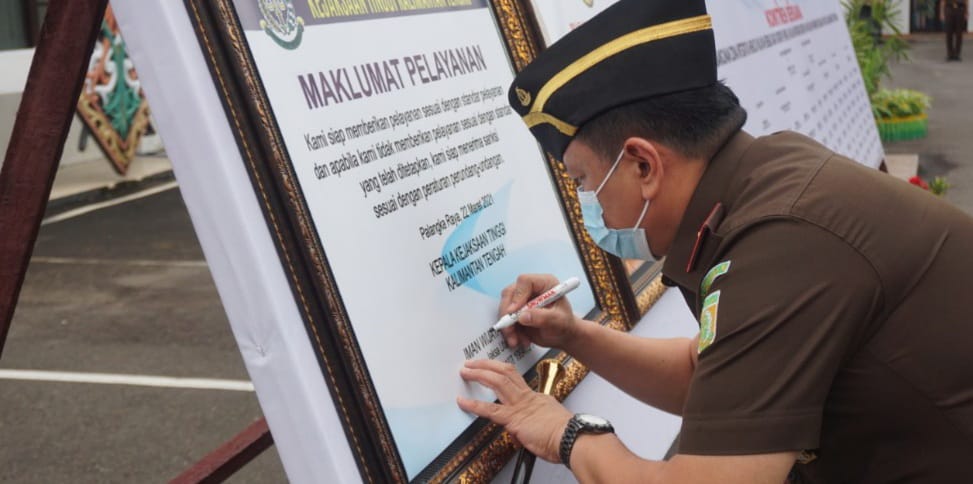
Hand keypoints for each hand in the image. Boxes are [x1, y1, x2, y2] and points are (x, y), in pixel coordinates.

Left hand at [457, 359, 572, 461]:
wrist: (572, 438)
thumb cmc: (566, 435)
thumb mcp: (550, 423)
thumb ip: (535, 425)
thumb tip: (524, 433)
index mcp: (536, 398)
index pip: (515, 380)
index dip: (501, 372)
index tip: (491, 369)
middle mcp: (527, 397)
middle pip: (505, 373)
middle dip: (487, 365)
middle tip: (473, 362)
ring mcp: (519, 406)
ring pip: (497, 382)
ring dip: (479, 374)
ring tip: (466, 371)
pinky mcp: (513, 419)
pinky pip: (490, 409)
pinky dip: (474, 405)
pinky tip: (463, 401)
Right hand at [498, 274, 580, 349]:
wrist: (562, 336)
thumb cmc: (564, 325)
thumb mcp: (558, 321)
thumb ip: (542, 317)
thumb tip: (522, 317)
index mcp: (545, 283)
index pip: (525, 281)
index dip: (517, 295)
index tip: (514, 312)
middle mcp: (531, 288)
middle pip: (510, 293)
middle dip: (507, 314)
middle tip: (510, 330)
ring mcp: (522, 299)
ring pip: (505, 307)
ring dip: (508, 326)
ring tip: (517, 340)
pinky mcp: (516, 311)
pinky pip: (505, 319)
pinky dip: (509, 331)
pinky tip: (519, 340)